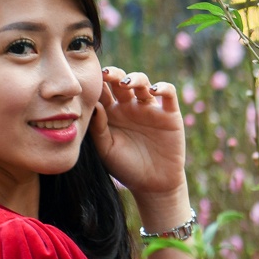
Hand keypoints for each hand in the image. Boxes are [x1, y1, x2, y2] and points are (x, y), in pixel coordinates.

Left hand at [88, 67, 186, 211]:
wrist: (152, 184)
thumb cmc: (125, 168)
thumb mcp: (106, 149)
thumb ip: (98, 128)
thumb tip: (94, 105)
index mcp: (111, 113)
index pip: (103, 91)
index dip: (97, 83)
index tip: (89, 81)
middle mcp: (130, 107)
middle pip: (121, 81)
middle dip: (114, 74)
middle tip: (106, 74)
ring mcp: (149, 109)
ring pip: (143, 82)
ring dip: (135, 78)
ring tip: (127, 83)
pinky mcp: (169, 114)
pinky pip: (168, 94)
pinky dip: (163, 87)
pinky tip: (154, 91)